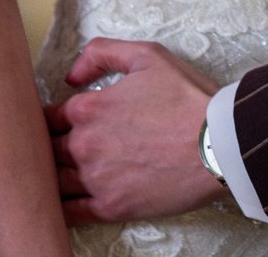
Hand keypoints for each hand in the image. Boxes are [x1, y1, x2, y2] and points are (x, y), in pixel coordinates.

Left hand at [46, 38, 223, 223]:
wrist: (221, 142)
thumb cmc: (188, 99)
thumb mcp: (148, 56)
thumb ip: (101, 53)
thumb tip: (70, 75)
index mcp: (88, 108)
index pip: (48, 117)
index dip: (51, 120)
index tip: (58, 125)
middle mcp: (84, 144)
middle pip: (46, 150)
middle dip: (50, 149)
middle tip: (56, 150)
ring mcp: (95, 179)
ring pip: (52, 182)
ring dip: (52, 178)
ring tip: (56, 177)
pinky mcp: (110, 207)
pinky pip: (69, 214)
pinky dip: (60, 209)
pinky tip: (61, 205)